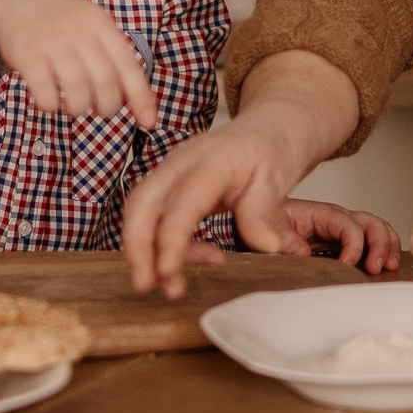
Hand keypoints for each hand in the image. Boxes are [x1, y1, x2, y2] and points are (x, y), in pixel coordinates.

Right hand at [0, 0, 157, 128]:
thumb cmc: (65, 22)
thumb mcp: (95, 28)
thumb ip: (118, 61)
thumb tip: (147, 105)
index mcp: (101, 24)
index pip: (128, 67)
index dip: (141, 99)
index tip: (149, 123)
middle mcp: (78, 31)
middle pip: (105, 82)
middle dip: (107, 107)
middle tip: (99, 109)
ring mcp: (51, 41)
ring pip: (77, 90)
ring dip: (79, 108)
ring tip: (74, 106)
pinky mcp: (26, 54)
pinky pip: (45, 92)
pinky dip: (51, 106)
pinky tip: (50, 101)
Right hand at [120, 49, 360, 298]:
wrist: (269, 128)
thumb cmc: (272, 151)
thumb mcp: (276, 180)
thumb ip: (264, 213)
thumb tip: (266, 247)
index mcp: (212, 160)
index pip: (182, 202)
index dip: (170, 239)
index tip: (168, 272)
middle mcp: (182, 163)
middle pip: (142, 202)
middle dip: (136, 246)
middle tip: (145, 285)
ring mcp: (172, 172)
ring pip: (140, 211)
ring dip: (145, 250)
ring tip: (171, 285)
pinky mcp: (171, 185)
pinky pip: (152, 215)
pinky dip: (160, 243)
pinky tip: (186, 261)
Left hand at [277, 199, 402, 273]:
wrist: (263, 220)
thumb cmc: (267, 222)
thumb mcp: (268, 230)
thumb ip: (283, 239)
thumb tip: (303, 253)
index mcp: (321, 213)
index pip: (347, 225)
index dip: (352, 245)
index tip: (346, 266)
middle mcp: (338, 218)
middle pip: (371, 223)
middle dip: (380, 245)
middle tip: (375, 269)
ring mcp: (345, 228)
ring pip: (378, 229)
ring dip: (388, 247)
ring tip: (390, 268)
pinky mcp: (346, 240)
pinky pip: (372, 241)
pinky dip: (385, 251)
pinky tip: (387, 267)